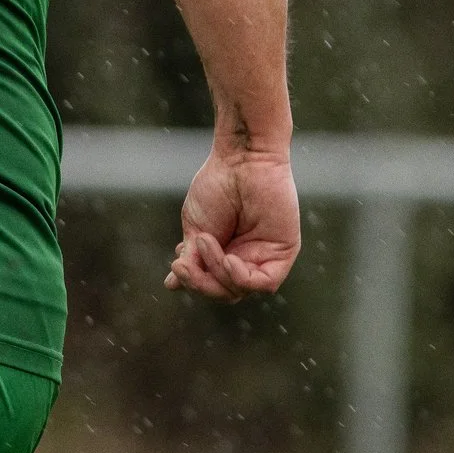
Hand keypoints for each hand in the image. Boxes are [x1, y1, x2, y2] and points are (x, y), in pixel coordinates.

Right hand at [168, 146, 298, 301]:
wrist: (241, 159)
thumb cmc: (217, 186)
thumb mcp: (195, 228)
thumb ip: (192, 260)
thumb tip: (171, 285)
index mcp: (224, 251)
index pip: (209, 282)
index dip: (192, 281)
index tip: (177, 267)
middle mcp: (245, 257)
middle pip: (223, 292)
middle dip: (200, 283)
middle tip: (183, 265)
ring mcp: (263, 256)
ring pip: (239, 290)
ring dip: (216, 275)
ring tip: (205, 242)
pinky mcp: (282, 254)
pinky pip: (263, 283)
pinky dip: (240, 278)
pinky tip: (229, 261)